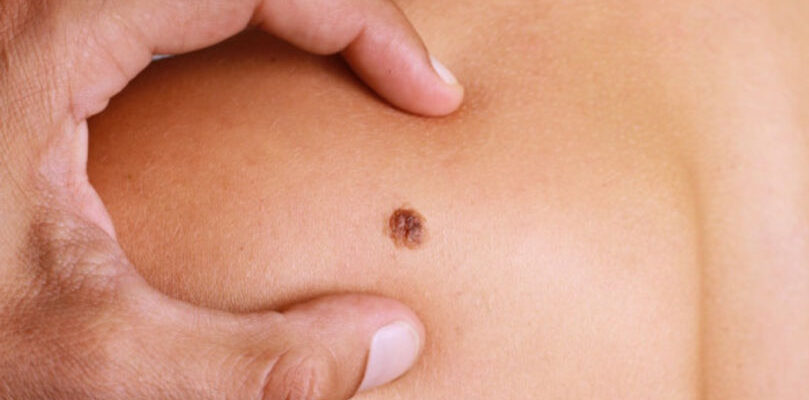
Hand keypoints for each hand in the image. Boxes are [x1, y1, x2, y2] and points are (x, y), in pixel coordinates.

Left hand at [0, 1, 461, 397]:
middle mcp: (40, 2)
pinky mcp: (24, 43)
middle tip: (395, 76)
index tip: (427, 93)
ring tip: (341, 68)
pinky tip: (242, 80)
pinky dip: (231, 26)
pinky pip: (156, 9)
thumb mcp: (80, 357)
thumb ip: (247, 366)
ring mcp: (32, 18)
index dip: (370, 22)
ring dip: (285, 13)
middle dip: (340, 8)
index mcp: (54, 28)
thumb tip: (388, 341)